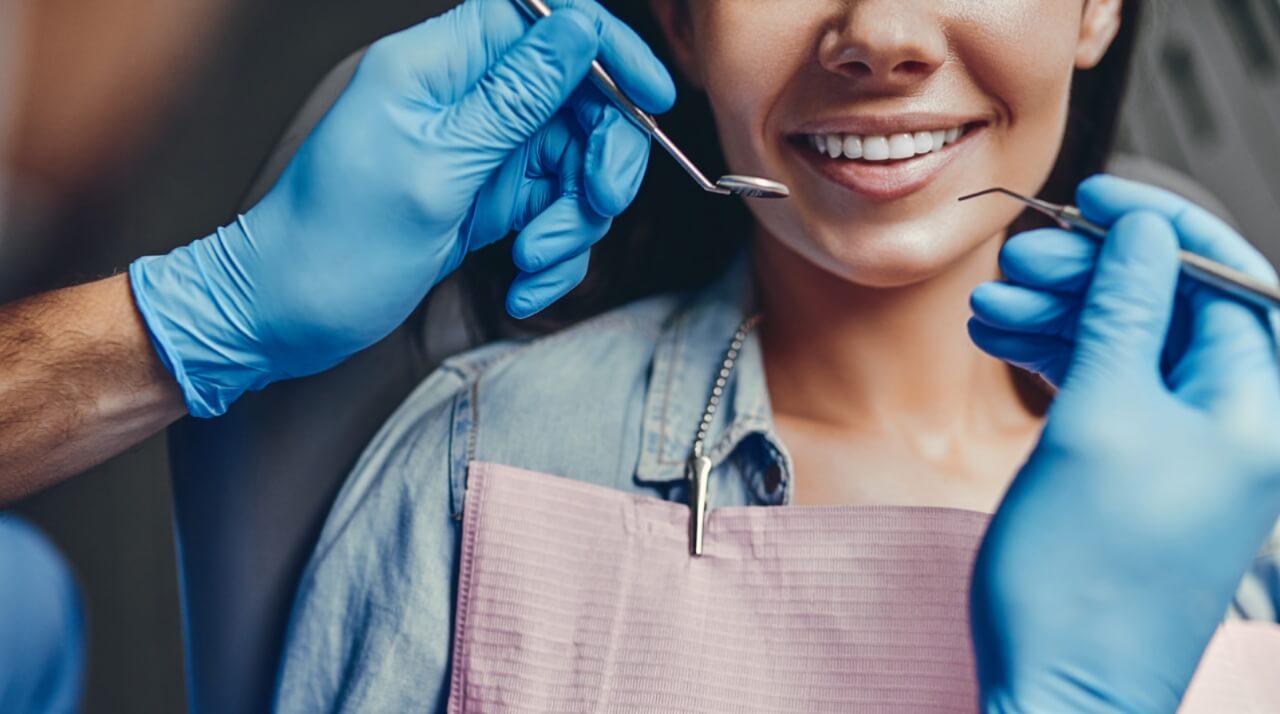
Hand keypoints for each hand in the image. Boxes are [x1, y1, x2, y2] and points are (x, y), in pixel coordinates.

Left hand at [128, 0, 673, 416]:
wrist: (287, 316)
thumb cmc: (336, 243)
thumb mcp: (436, 167)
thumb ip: (515, 96)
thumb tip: (580, 27)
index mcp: (439, 65)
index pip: (545, 20)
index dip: (607, 49)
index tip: (650, 99)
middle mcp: (466, 100)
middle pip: (577, 100)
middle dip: (600, 159)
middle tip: (596, 205)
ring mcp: (481, 152)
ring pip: (573, 165)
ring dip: (572, 222)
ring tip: (532, 262)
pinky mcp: (487, 200)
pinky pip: (551, 213)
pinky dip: (551, 254)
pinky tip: (520, 285)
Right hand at [968, 175, 1279, 711]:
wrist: (1059, 686)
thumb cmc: (1085, 577)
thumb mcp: (1100, 420)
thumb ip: (1122, 315)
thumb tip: (1141, 234)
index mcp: (1255, 409)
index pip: (1223, 281)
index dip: (1157, 228)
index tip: (1095, 196)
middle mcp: (1233, 425)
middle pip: (1167, 308)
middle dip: (1091, 275)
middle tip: (1019, 260)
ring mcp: (1185, 450)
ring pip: (1127, 346)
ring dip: (1059, 317)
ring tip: (987, 308)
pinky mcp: (1139, 472)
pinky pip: (1106, 389)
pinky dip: (1055, 360)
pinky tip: (1001, 344)